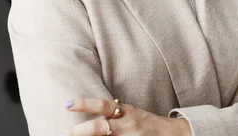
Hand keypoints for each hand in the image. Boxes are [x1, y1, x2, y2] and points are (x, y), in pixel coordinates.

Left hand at [59, 98, 191, 135]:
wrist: (173, 134)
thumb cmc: (148, 122)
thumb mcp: (131, 112)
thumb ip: (114, 111)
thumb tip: (93, 109)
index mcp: (125, 112)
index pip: (101, 105)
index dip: (84, 104)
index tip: (66, 104)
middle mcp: (126, 125)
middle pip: (99, 128)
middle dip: (79, 131)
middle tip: (63, 132)